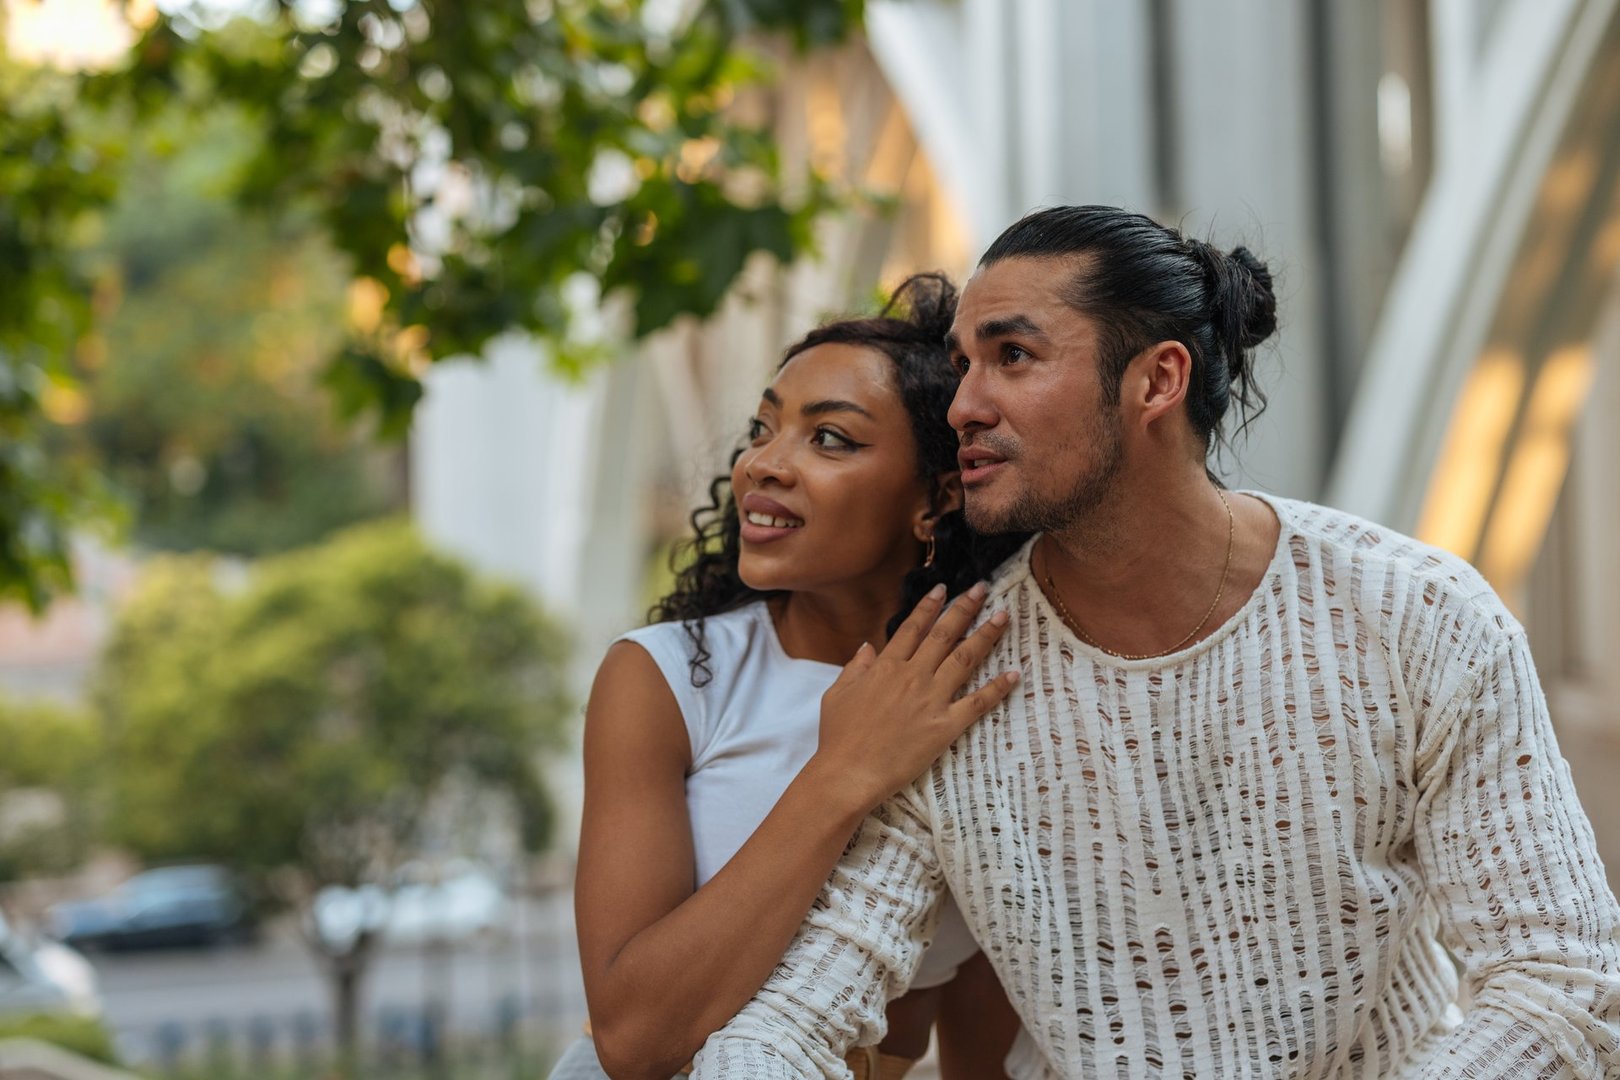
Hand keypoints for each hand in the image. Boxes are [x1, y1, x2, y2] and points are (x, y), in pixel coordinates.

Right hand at [811, 582, 1019, 814]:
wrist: (849, 773)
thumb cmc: (838, 737)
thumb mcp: (837, 694)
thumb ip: (856, 667)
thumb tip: (868, 646)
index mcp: (885, 667)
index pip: (912, 627)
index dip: (929, 606)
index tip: (943, 588)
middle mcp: (912, 676)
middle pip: (944, 634)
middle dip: (965, 608)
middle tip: (982, 588)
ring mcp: (932, 699)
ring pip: (965, 658)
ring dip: (986, 634)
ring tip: (1003, 616)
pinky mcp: (946, 726)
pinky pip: (977, 703)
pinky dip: (997, 687)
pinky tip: (1014, 673)